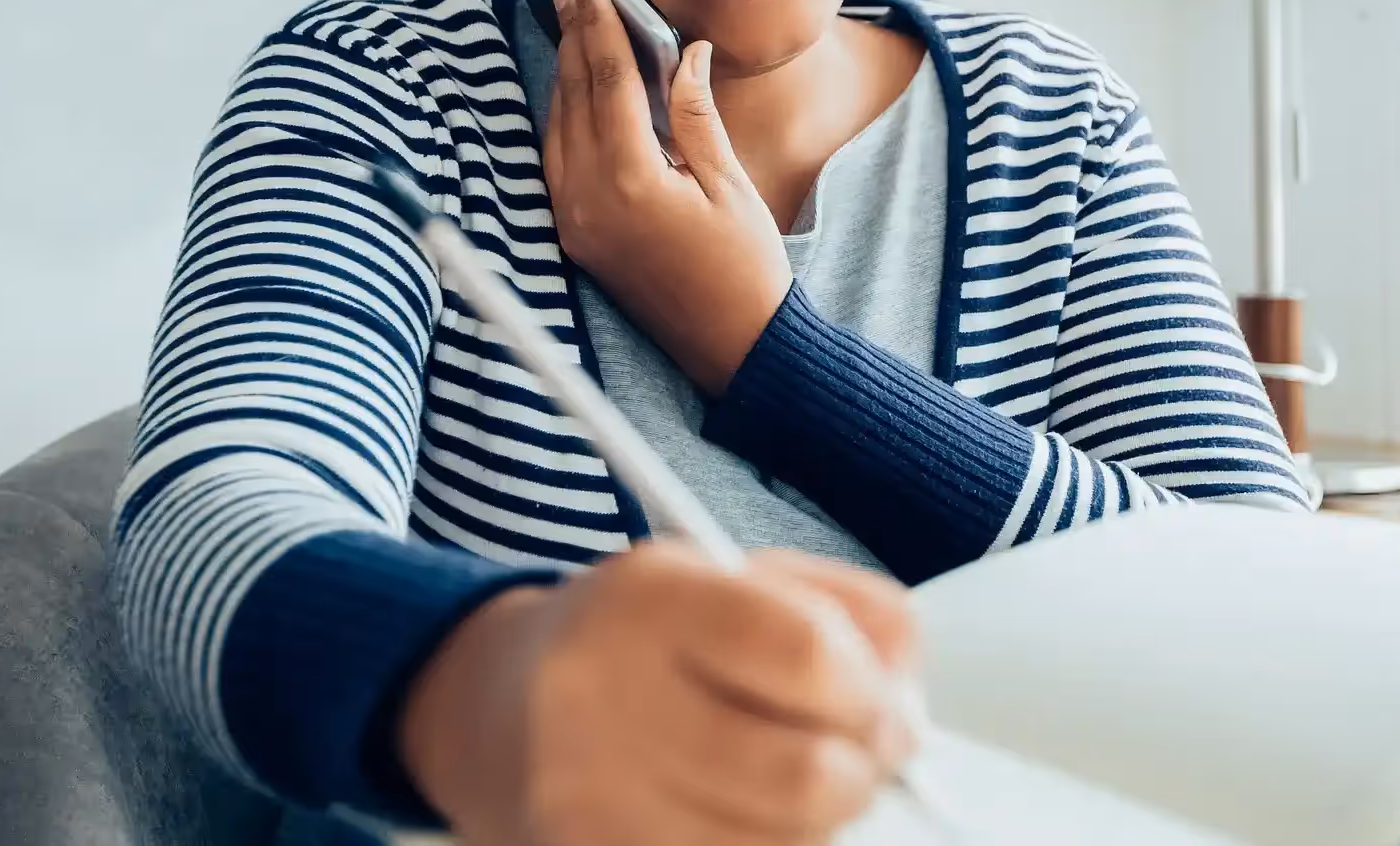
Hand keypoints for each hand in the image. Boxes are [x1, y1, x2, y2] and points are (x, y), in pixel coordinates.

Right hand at [400, 542, 921, 845]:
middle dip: (861, 773)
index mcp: (646, 600)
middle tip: (861, 757)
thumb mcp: (729, 577)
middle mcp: (601, 701)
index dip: (872, 693)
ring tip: (791, 783)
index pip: (805, 654)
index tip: (887, 706)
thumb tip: (909, 696)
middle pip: (805, 777)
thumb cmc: (638, 637)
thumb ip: (844, 612)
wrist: (491, 710)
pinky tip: (745, 820)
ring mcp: (586, 806)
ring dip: (818, 825)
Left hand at [542, 0, 793, 391]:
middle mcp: (588, 200)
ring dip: (564, 73)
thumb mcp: (729, 183)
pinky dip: (565, 117)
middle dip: (572, 37)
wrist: (736, 348)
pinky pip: (557, 161)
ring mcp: (576, 222)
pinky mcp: (577, 238)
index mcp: (630, 181)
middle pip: (572, 97)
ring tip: (570, 24)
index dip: (596, 25)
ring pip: (557, 126)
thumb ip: (696, 114)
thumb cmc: (745, 269)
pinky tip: (575, 90)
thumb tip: (684, 53)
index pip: (605, 81)